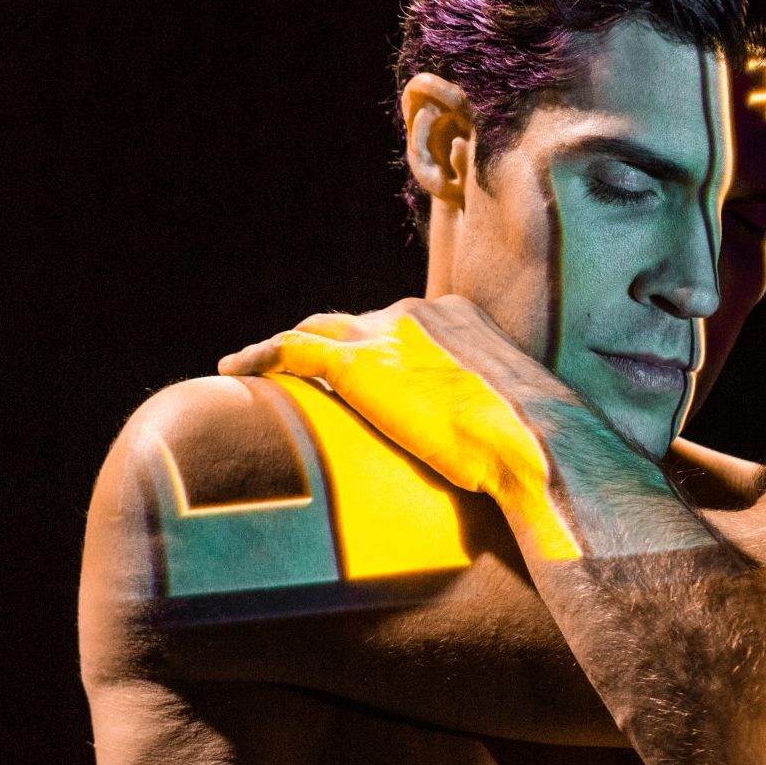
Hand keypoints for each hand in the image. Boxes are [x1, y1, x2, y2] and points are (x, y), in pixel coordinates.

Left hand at [218, 296, 586, 559]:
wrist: (530, 444)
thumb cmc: (532, 448)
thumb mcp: (506, 418)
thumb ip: (479, 414)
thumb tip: (481, 450)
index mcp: (458, 320)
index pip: (396, 326)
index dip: (370, 351)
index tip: (359, 381)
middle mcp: (418, 314)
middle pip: (353, 324)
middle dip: (326, 350)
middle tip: (299, 379)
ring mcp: (386, 333)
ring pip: (315, 330)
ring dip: (286, 352)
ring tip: (254, 373)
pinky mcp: (359, 362)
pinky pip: (292, 349)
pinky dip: (260, 355)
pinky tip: (233, 370)